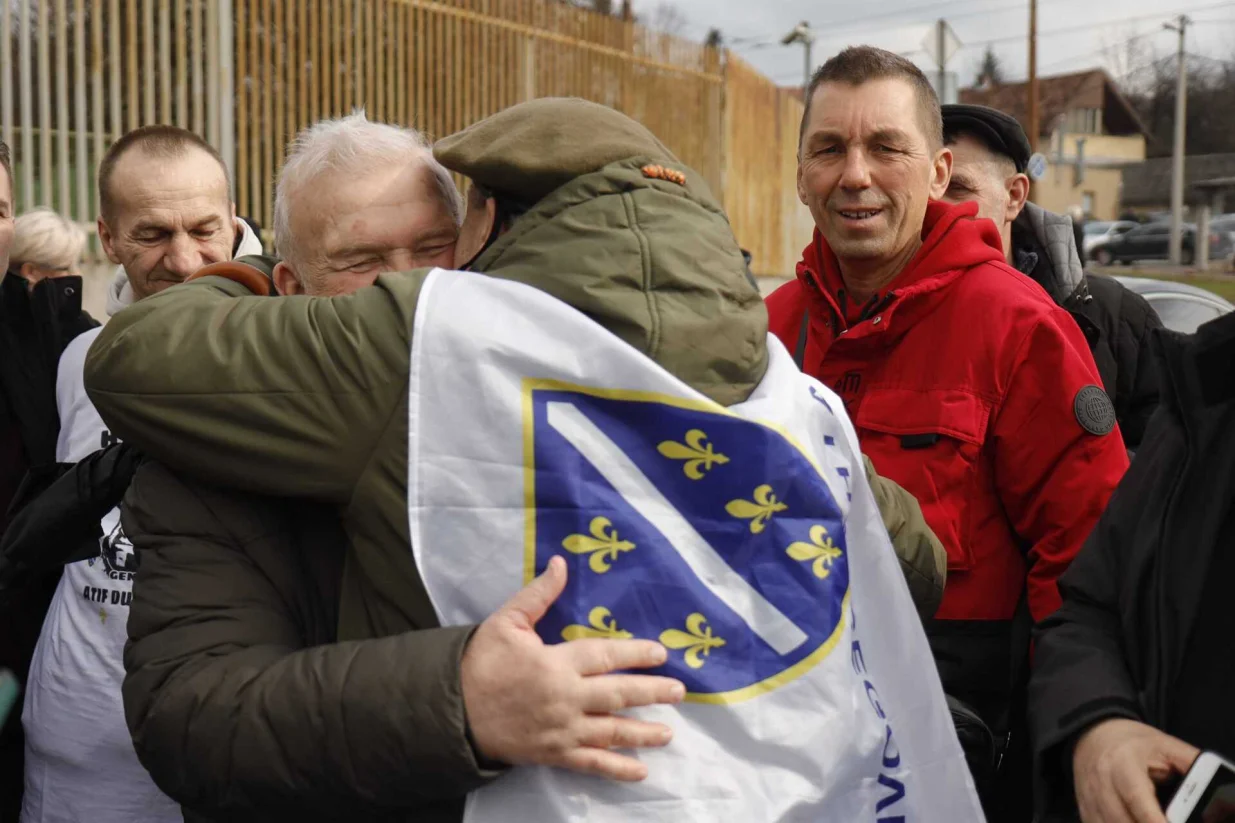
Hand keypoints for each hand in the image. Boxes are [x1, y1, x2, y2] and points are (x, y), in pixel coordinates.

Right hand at [460, 556, 684, 781]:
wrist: (453, 710)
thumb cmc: (481, 662)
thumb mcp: (507, 621)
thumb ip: (539, 594)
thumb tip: (562, 563)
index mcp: (556, 662)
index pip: (605, 656)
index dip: (635, 654)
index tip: (661, 654)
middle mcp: (566, 697)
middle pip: (617, 695)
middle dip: (651, 693)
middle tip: (679, 692)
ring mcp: (562, 729)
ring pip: (611, 732)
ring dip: (643, 732)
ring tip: (669, 732)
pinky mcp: (554, 754)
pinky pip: (591, 763)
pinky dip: (617, 769)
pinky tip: (641, 770)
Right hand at [1073, 718, 1199, 822]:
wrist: (1094, 735)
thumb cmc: (1134, 743)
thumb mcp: (1166, 746)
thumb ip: (1193, 766)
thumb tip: (1218, 785)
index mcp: (1124, 763)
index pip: (1137, 799)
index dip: (1153, 821)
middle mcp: (1101, 781)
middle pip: (1121, 820)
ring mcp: (1089, 798)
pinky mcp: (1084, 810)